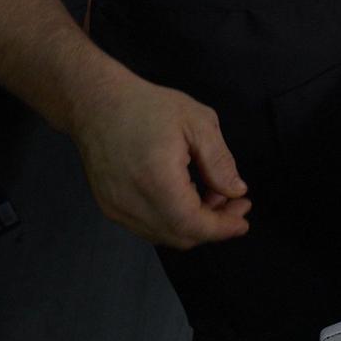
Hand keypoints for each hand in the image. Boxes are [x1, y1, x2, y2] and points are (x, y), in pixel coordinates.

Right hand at [70, 77, 250, 248]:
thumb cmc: (146, 107)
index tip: (243, 222)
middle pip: (179, 236)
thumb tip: (236, 190)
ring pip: (163, 234)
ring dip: (193, 224)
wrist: (97, 104)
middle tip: (236, 204)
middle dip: (213, 226)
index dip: (221, 228)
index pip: (193, 224)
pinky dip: (172, 220)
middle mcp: (131, 202)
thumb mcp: (198, 123)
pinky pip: (147, 226)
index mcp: (156, 181)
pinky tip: (187, 197)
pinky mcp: (109, 207)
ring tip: (213, 195)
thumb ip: (219, 161)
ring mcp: (116, 208)